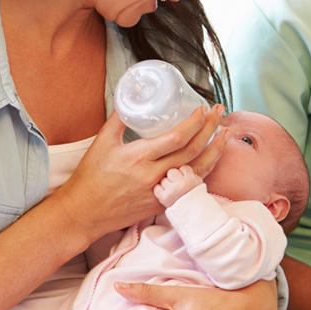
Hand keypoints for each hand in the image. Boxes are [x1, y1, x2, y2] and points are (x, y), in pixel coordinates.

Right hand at [50, 105, 226, 241]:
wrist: (85, 212)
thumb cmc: (91, 177)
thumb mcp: (102, 142)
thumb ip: (120, 118)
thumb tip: (134, 96)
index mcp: (138, 158)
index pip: (176, 138)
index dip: (194, 122)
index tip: (202, 108)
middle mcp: (153, 176)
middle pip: (192, 151)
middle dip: (210, 129)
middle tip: (218, 112)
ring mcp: (160, 192)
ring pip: (197, 170)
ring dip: (215, 151)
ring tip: (225, 134)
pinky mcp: (162, 203)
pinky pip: (189, 185)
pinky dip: (204, 170)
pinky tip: (212, 158)